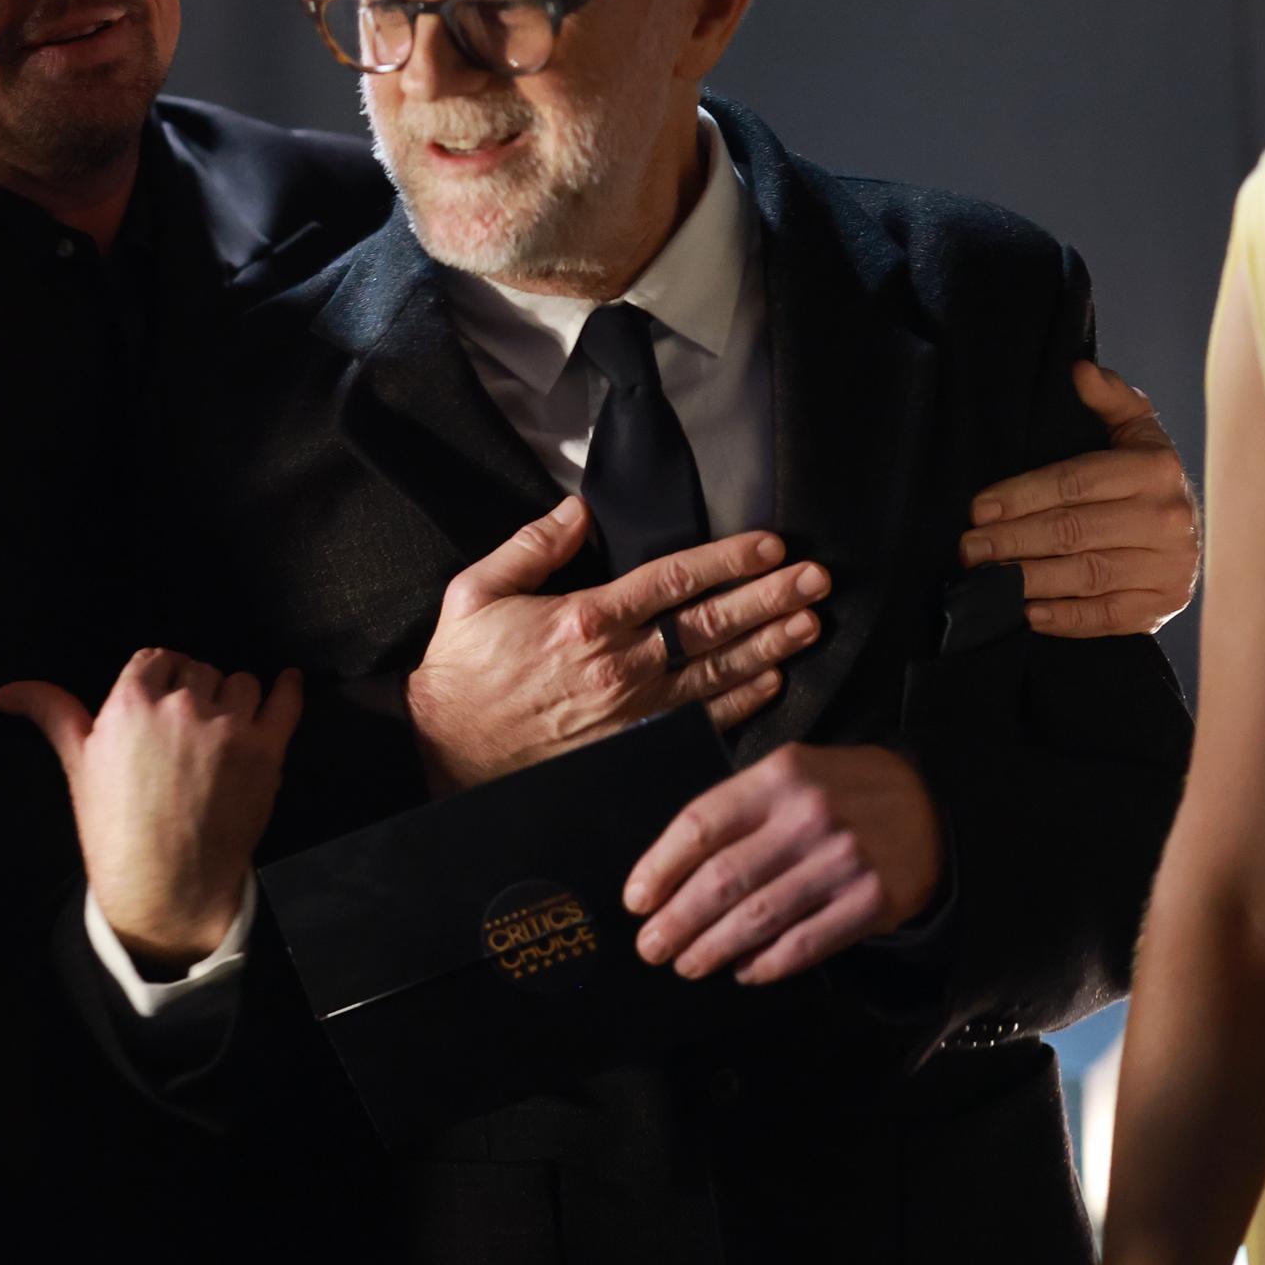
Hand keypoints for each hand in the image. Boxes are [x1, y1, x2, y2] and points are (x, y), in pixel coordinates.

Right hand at [0, 649, 299, 970]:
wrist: (165, 888)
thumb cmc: (114, 828)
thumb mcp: (77, 765)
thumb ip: (51, 713)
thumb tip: (5, 691)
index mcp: (132, 702)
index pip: (155, 658)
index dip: (160, 678)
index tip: (162, 700)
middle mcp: (182, 706)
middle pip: (198, 670)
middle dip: (193, 692)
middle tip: (187, 730)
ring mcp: (228, 727)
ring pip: (239, 682)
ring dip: (233, 698)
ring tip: (222, 730)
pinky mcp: (267, 751)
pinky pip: (286, 701)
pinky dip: (287, 689)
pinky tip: (286, 683)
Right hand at [406, 497, 827, 792]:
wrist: (446, 753)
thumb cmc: (461, 672)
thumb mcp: (475, 592)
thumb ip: (531, 546)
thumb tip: (578, 510)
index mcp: (586, 616)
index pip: (676, 578)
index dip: (731, 559)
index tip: (772, 546)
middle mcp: (620, 663)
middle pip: (712, 623)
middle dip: (771, 598)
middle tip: (818, 581)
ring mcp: (632, 710)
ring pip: (718, 671)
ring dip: (770, 645)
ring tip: (812, 623)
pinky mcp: (633, 746)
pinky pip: (701, 721)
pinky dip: (743, 702)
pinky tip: (774, 682)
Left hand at [624, 742, 941, 984]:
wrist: (933, 805)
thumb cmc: (841, 790)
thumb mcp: (791, 771)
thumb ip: (739, 807)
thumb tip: (670, 867)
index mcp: (778, 777)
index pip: (701, 825)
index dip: (659, 867)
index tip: (635, 899)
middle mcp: (808, 817)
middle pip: (722, 879)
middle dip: (676, 920)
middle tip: (650, 946)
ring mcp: (843, 862)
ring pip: (758, 918)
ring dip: (712, 948)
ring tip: (686, 964)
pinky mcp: (872, 903)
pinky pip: (804, 944)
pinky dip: (766, 964)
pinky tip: (742, 971)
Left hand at [962, 360, 1199, 636]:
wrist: (1188, 534)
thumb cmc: (1143, 477)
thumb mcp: (1134, 430)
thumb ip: (1110, 398)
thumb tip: (1078, 371)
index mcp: (1156, 469)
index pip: (1074, 482)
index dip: (1020, 495)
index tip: (976, 508)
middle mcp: (1169, 518)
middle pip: (1072, 531)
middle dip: (1010, 541)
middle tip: (967, 549)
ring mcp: (1170, 567)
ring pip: (1085, 575)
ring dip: (1027, 579)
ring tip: (985, 580)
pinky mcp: (1162, 606)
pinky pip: (1107, 617)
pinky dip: (1064, 618)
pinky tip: (1027, 613)